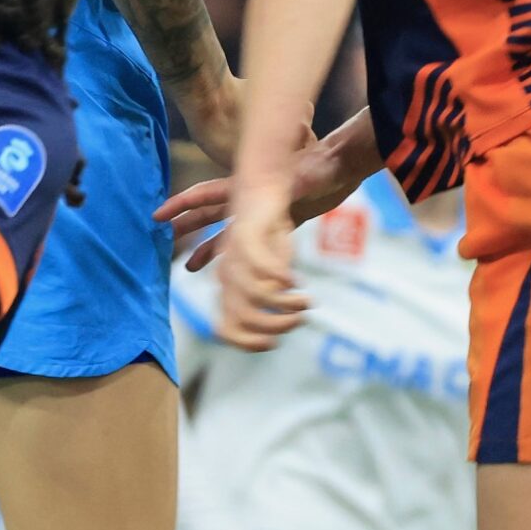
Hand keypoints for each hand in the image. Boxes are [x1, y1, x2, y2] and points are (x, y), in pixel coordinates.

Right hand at [157, 135, 362, 272]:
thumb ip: (278, 189)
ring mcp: (263, 210)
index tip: (157, 217)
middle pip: (208, 215)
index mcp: (243, 186)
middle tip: (164, 242)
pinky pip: (253, 245)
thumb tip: (256, 201)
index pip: (204, 195)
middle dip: (187, 228)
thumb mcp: (296, 176)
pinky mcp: (281, 222)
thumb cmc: (319, 165)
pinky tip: (237, 273)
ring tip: (190, 266)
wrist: (343, 165)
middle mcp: (248, 198)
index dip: (180, 206)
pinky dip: (241, 258)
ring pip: (227, 233)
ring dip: (209, 248)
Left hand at [213, 186, 307, 350]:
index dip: (248, 343)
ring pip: (255, 297)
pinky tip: (296, 280)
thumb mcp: (269, 265)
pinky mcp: (247, 238)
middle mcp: (226, 274)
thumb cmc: (267, 229)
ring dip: (285, 306)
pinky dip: (282, 280)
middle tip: (296, 321)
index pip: (226, 329)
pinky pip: (264, 270)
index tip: (273, 343)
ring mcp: (234, 257)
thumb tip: (275, 318)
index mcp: (227, 284)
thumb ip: (268, 291)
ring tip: (304, 302)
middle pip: (241, 320)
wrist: (262, 186)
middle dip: (272, 328)